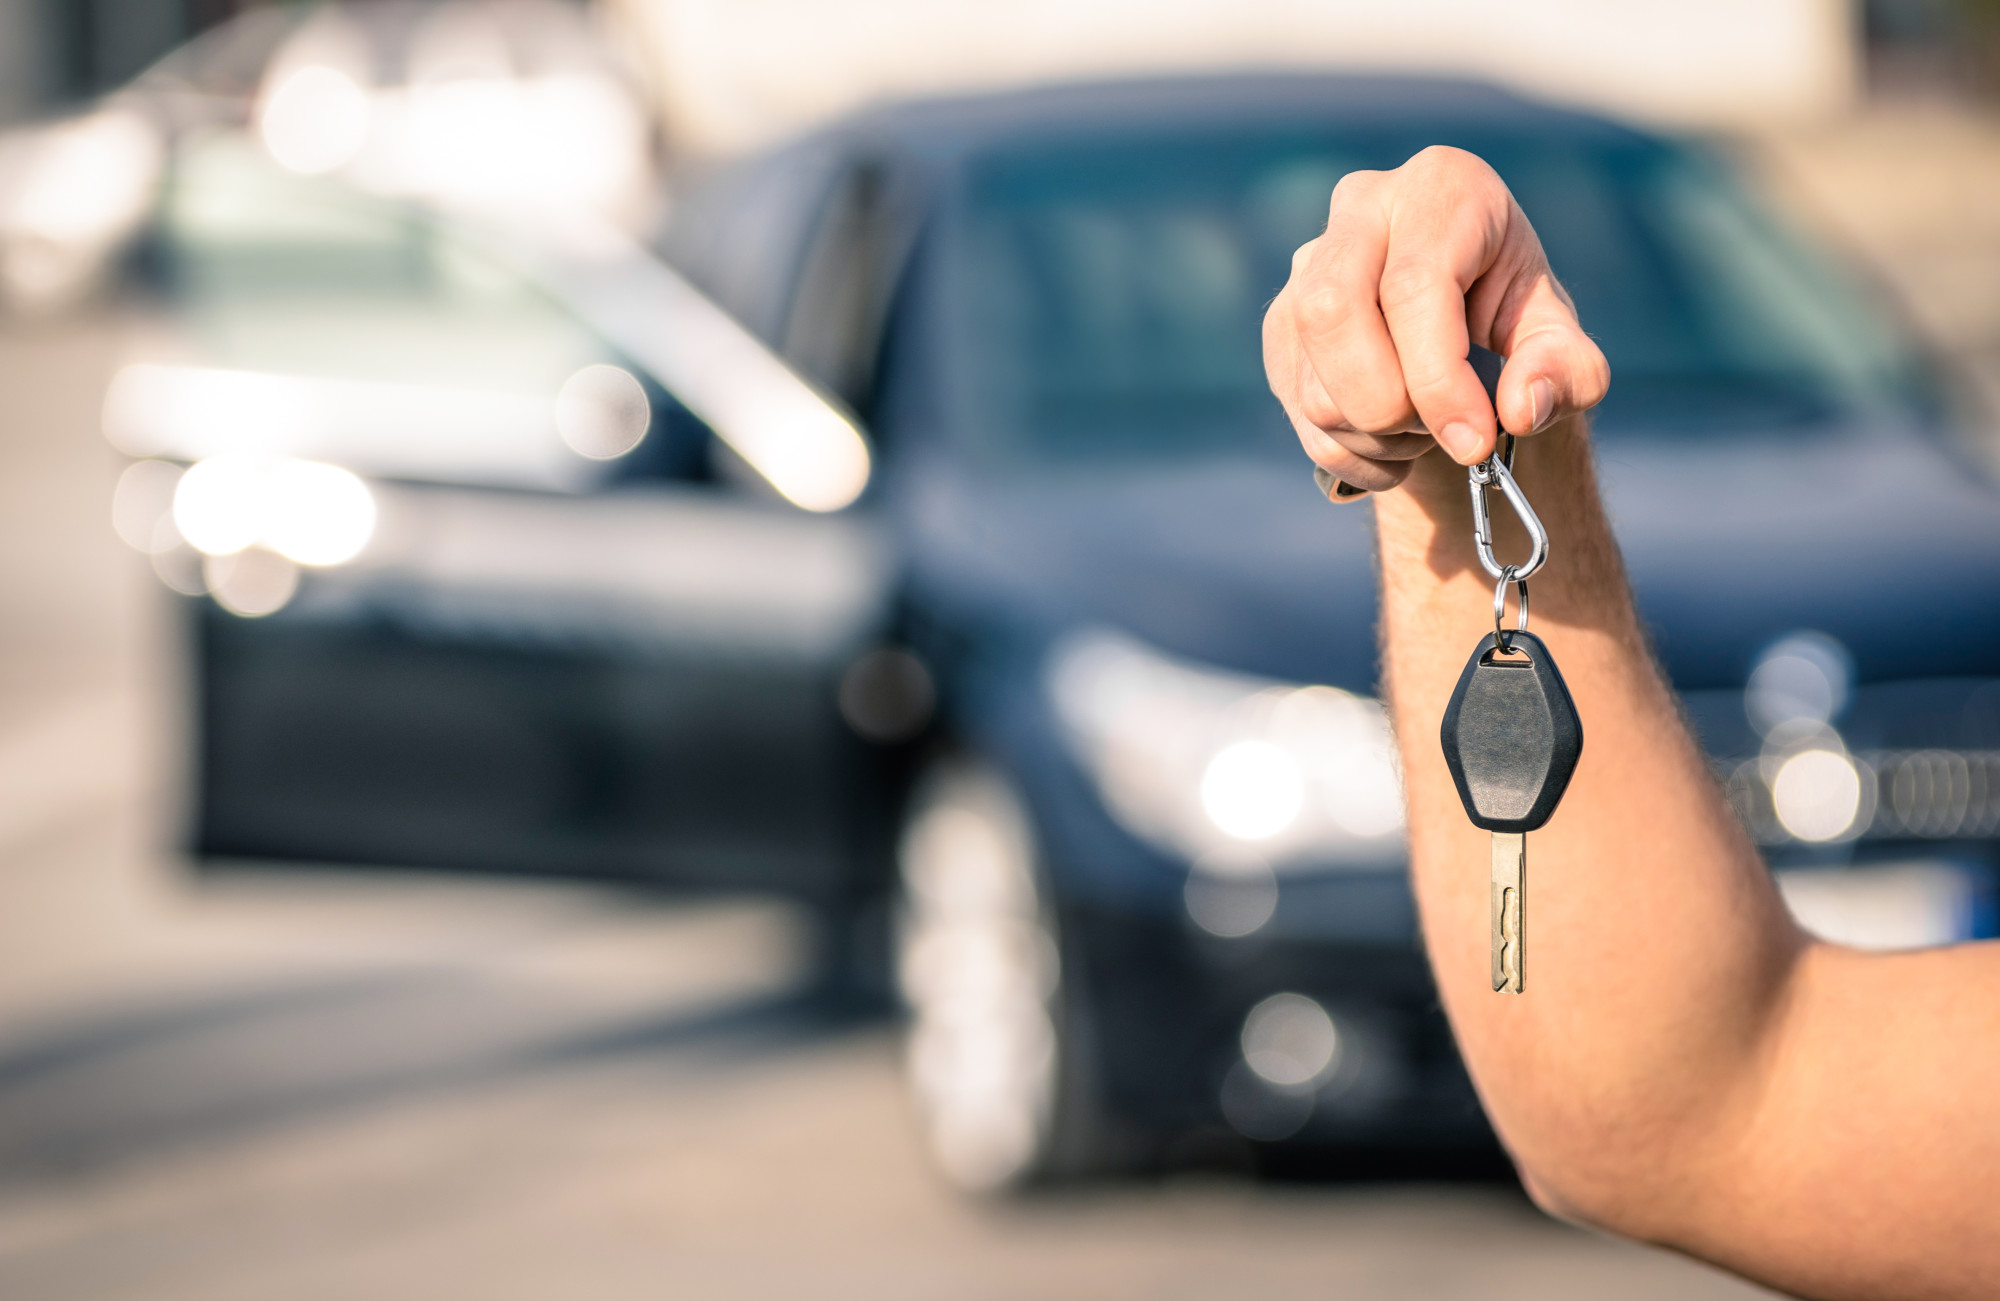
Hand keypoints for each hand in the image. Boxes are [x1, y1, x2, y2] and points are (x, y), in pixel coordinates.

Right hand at [1263, 146, 1608, 495]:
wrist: (1462, 324)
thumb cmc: (1514, 321)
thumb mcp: (1562, 344)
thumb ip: (1566, 372)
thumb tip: (1520, 408)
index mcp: (1441, 188)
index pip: (1413, 285)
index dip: (1438, 379)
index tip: (1473, 442)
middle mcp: (1361, 209)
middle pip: (1333, 313)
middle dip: (1387, 406)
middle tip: (1441, 436)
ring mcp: (1307, 266)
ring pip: (1312, 379)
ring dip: (1376, 437)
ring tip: (1426, 430)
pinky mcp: (1280, 323)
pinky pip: (1300, 413)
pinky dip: (1353, 453)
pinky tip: (1394, 442)